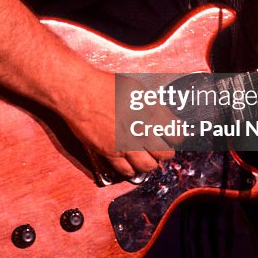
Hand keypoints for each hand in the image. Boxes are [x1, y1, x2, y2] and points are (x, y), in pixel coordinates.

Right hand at [64, 69, 180, 178]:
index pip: (176, 134)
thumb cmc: (105, 86)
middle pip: (165, 153)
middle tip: (160, 148)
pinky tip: (130, 162)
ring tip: (146, 157)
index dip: (177, 137)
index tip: (174, 136)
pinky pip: (127, 171)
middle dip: (165, 152)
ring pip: (148, 166)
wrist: (80, 92)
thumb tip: (166, 118)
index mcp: (151, 111)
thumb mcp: (137, 89)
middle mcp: (141, 129)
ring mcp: (125, 144)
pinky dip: (132, 169)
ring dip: (150, 163)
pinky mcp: (110, 153)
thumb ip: (154, 106)